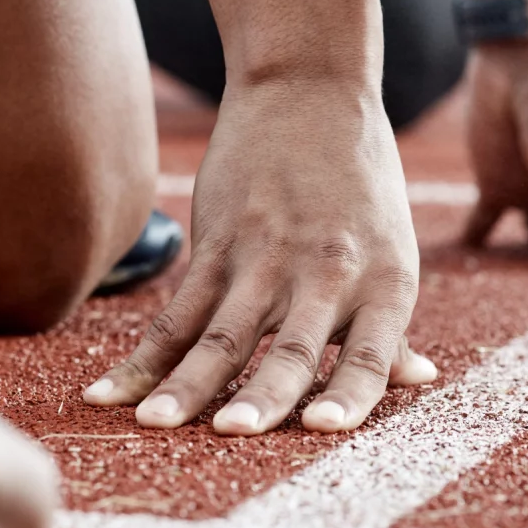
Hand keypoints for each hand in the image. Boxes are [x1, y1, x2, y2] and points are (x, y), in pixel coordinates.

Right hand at [83, 79, 435, 434]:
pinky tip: (109, 392)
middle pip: (291, 345)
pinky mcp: (218, 241)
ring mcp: (267, 256)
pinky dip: (143, 356)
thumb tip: (418, 383)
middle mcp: (327, 273)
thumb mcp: (393, 253)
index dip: (351, 393)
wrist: (310, 91)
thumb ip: (393, 326)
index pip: (372, 351)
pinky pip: (177, 309)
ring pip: (221, 332)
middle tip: (233, 435)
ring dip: (185, 384)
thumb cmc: (362, 185)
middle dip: (262, 394)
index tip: (324, 431)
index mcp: (386, 283)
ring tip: (153, 426)